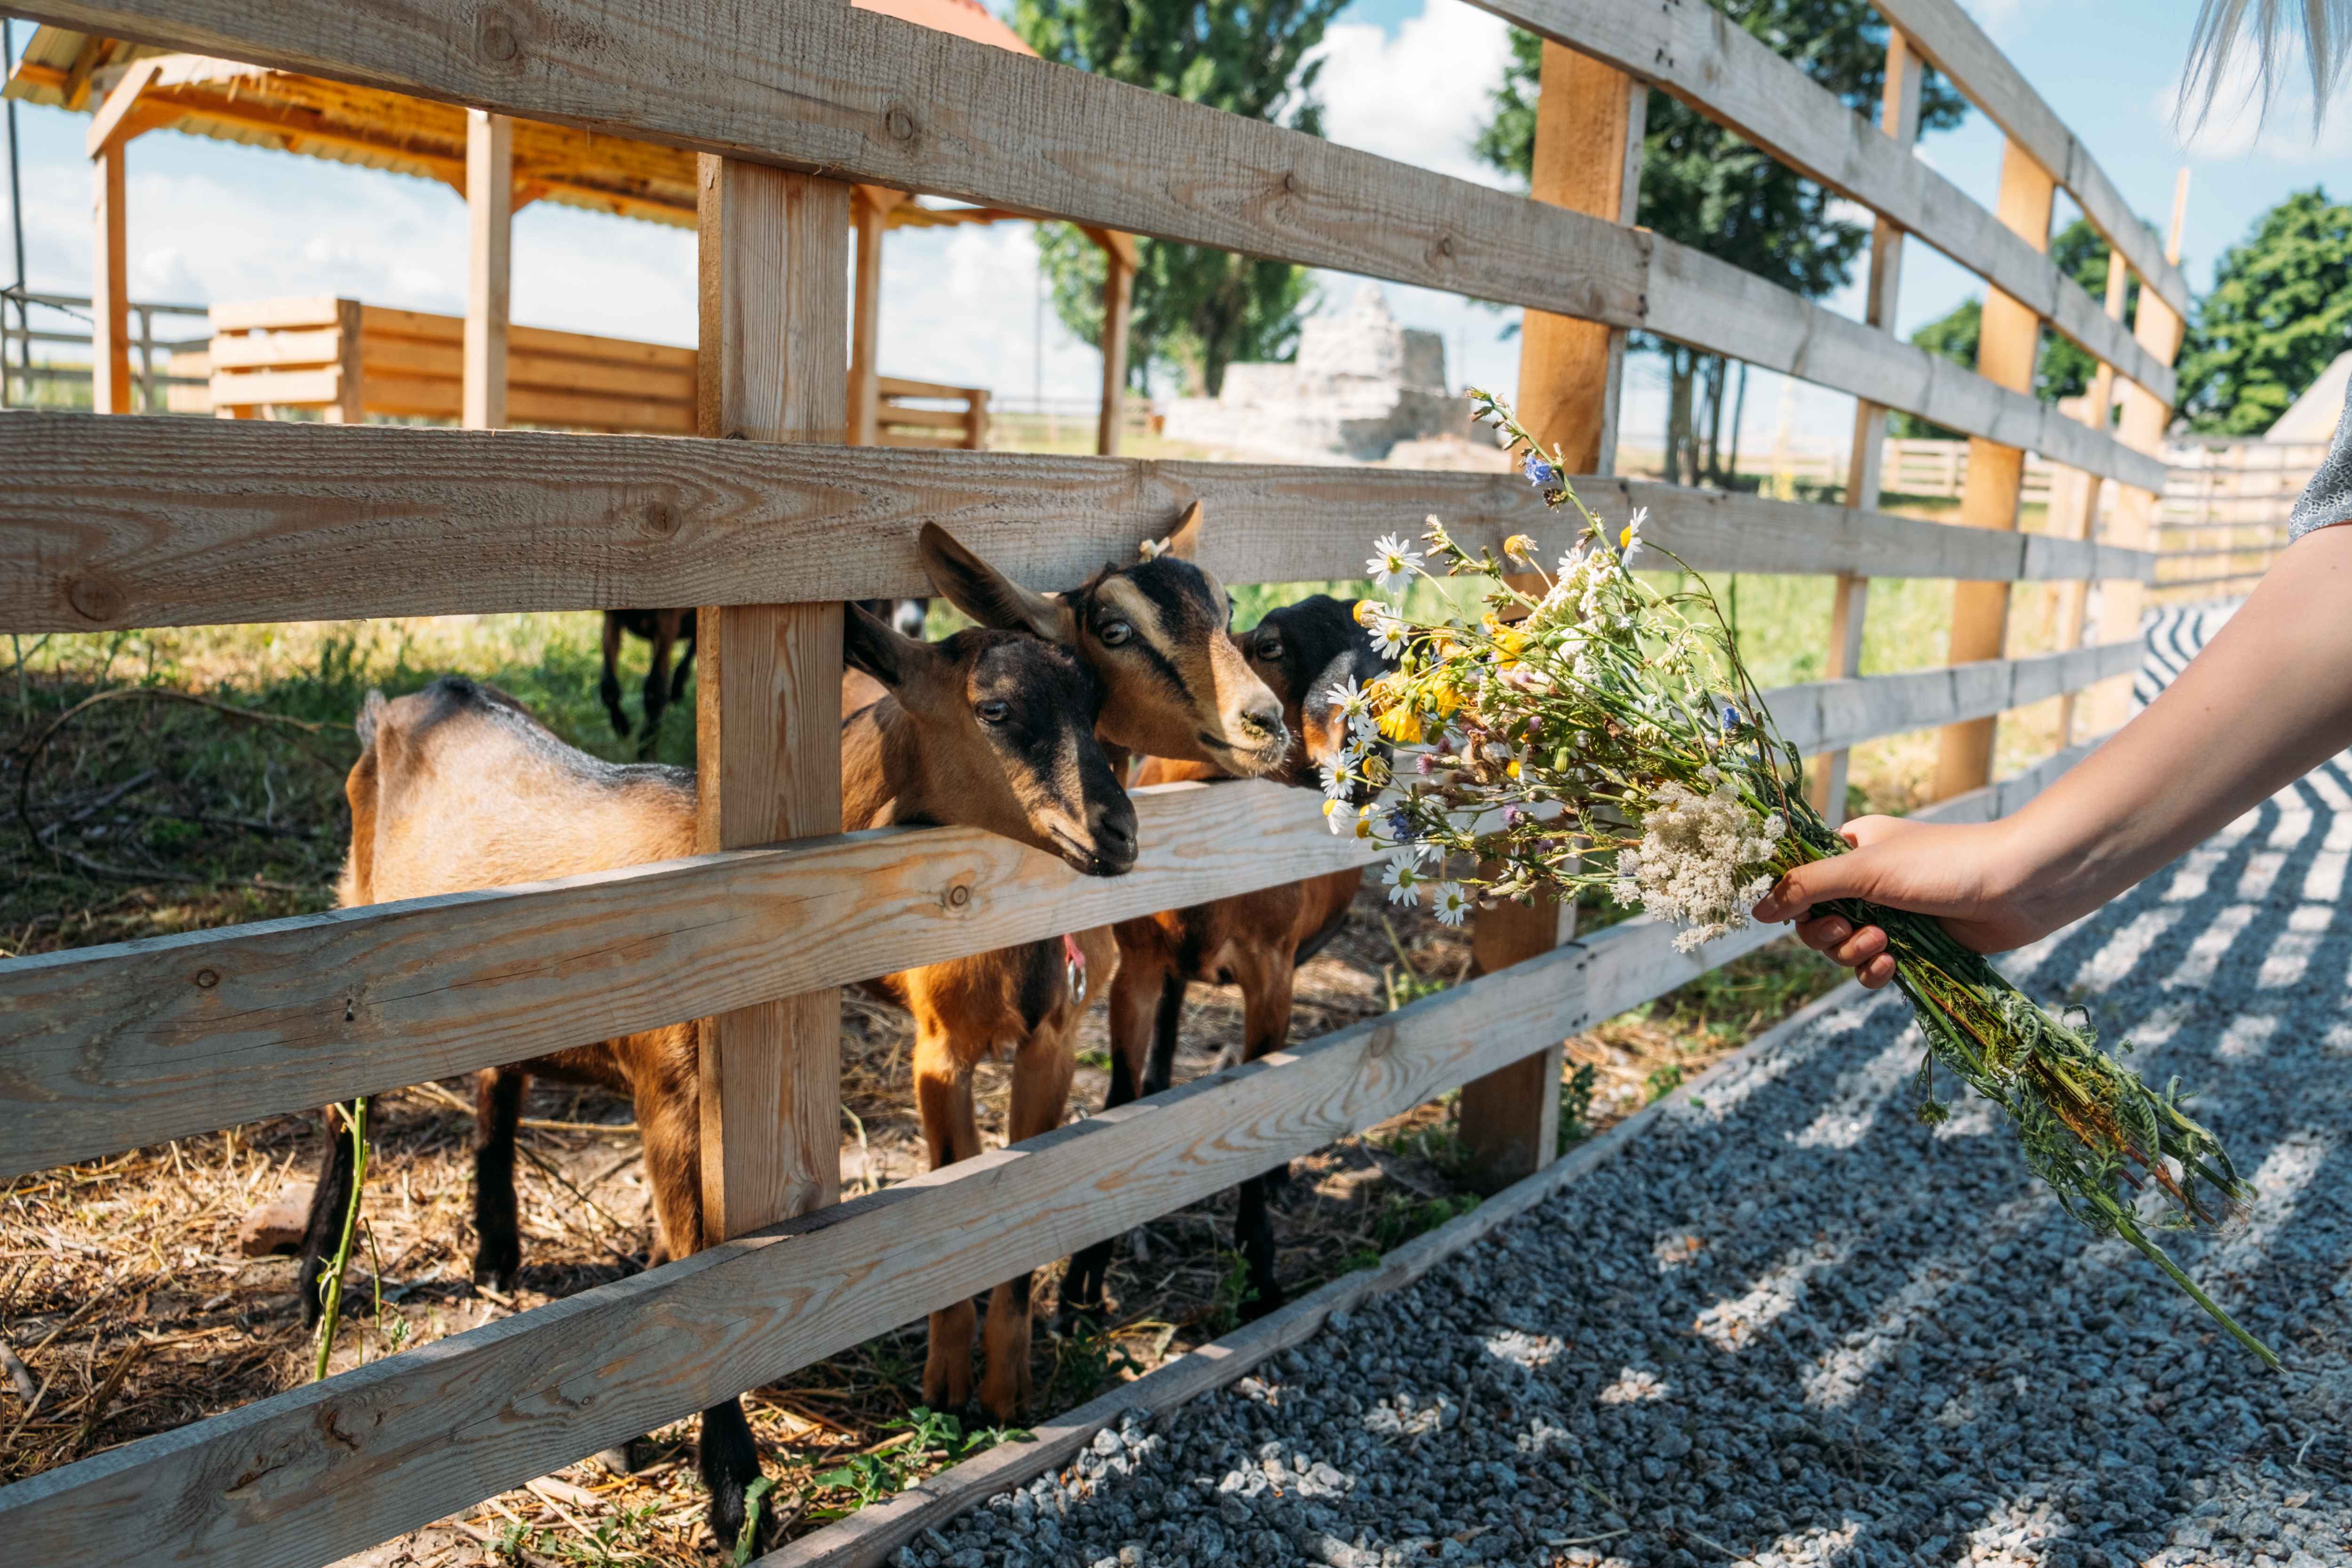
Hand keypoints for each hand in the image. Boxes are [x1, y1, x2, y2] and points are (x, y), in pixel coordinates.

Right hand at [1751, 815, 2044, 988]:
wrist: (2019, 886)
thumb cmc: (1943, 864)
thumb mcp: (1865, 870)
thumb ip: (1806, 887)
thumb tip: (1754, 911)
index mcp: (1850, 850)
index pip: (1799, 880)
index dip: (1794, 903)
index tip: (1803, 913)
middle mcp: (1865, 881)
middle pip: (1814, 922)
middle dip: (1827, 934)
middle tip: (1850, 928)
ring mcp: (1889, 915)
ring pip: (1842, 948)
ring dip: (1853, 953)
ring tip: (1884, 945)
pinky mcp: (1913, 946)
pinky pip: (1872, 968)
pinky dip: (1875, 971)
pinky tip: (1891, 966)